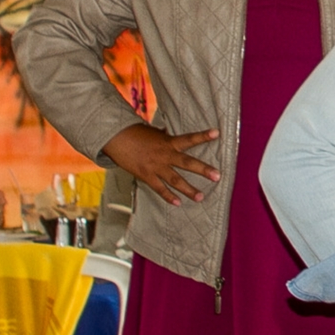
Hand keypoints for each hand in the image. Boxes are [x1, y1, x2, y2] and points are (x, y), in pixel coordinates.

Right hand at [102, 123, 219, 204]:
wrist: (116, 139)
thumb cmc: (136, 134)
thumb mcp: (155, 133)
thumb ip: (166, 137)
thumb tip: (170, 132)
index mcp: (168, 142)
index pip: (189, 138)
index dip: (202, 136)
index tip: (217, 133)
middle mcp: (165, 155)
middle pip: (187, 163)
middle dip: (203, 169)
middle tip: (218, 176)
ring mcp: (156, 167)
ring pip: (175, 180)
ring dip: (188, 189)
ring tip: (200, 197)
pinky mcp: (146, 175)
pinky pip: (159, 188)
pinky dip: (168, 196)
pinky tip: (178, 203)